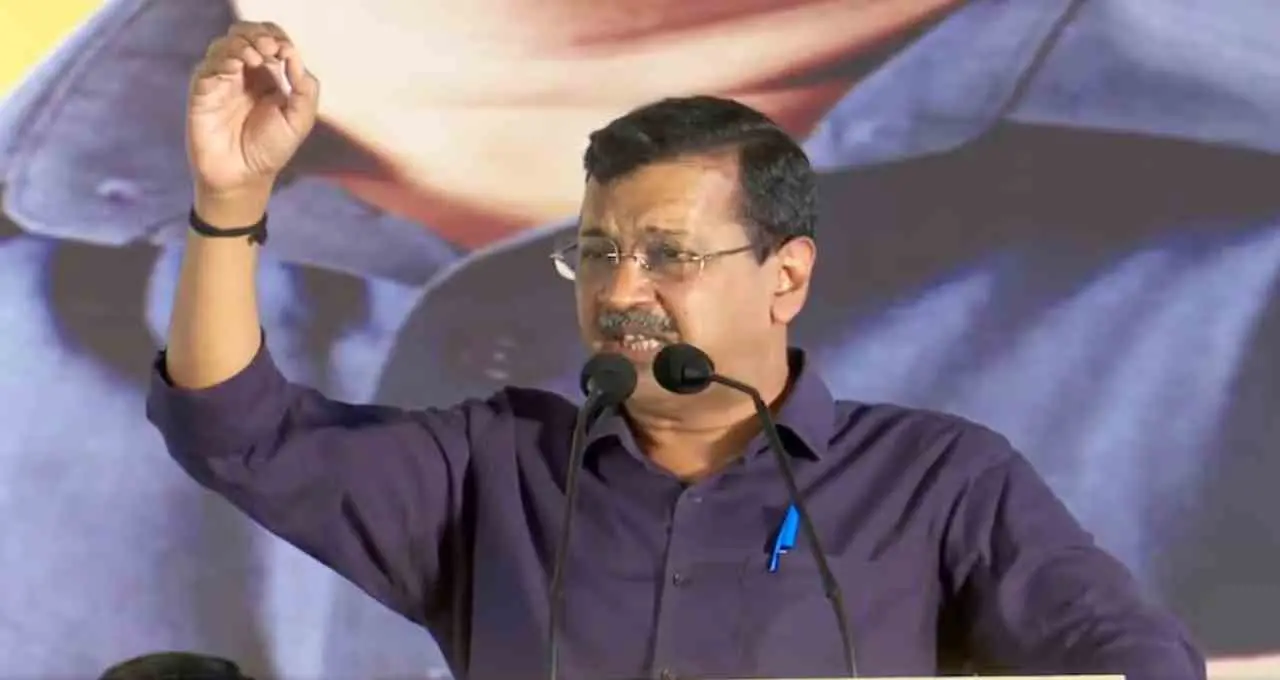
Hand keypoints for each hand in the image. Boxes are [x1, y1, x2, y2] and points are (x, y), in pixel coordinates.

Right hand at [187, 22, 318, 198]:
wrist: (244, 176)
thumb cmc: (271, 149)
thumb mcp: (300, 119)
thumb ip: (305, 88)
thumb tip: (294, 55)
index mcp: (266, 74)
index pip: (268, 39)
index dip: (277, 37)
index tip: (286, 52)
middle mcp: (242, 73)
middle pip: (244, 34)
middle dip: (258, 35)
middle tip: (271, 48)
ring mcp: (221, 80)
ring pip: (224, 45)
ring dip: (242, 44)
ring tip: (257, 57)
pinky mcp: (202, 92)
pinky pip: (207, 67)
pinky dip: (223, 60)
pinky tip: (238, 66)